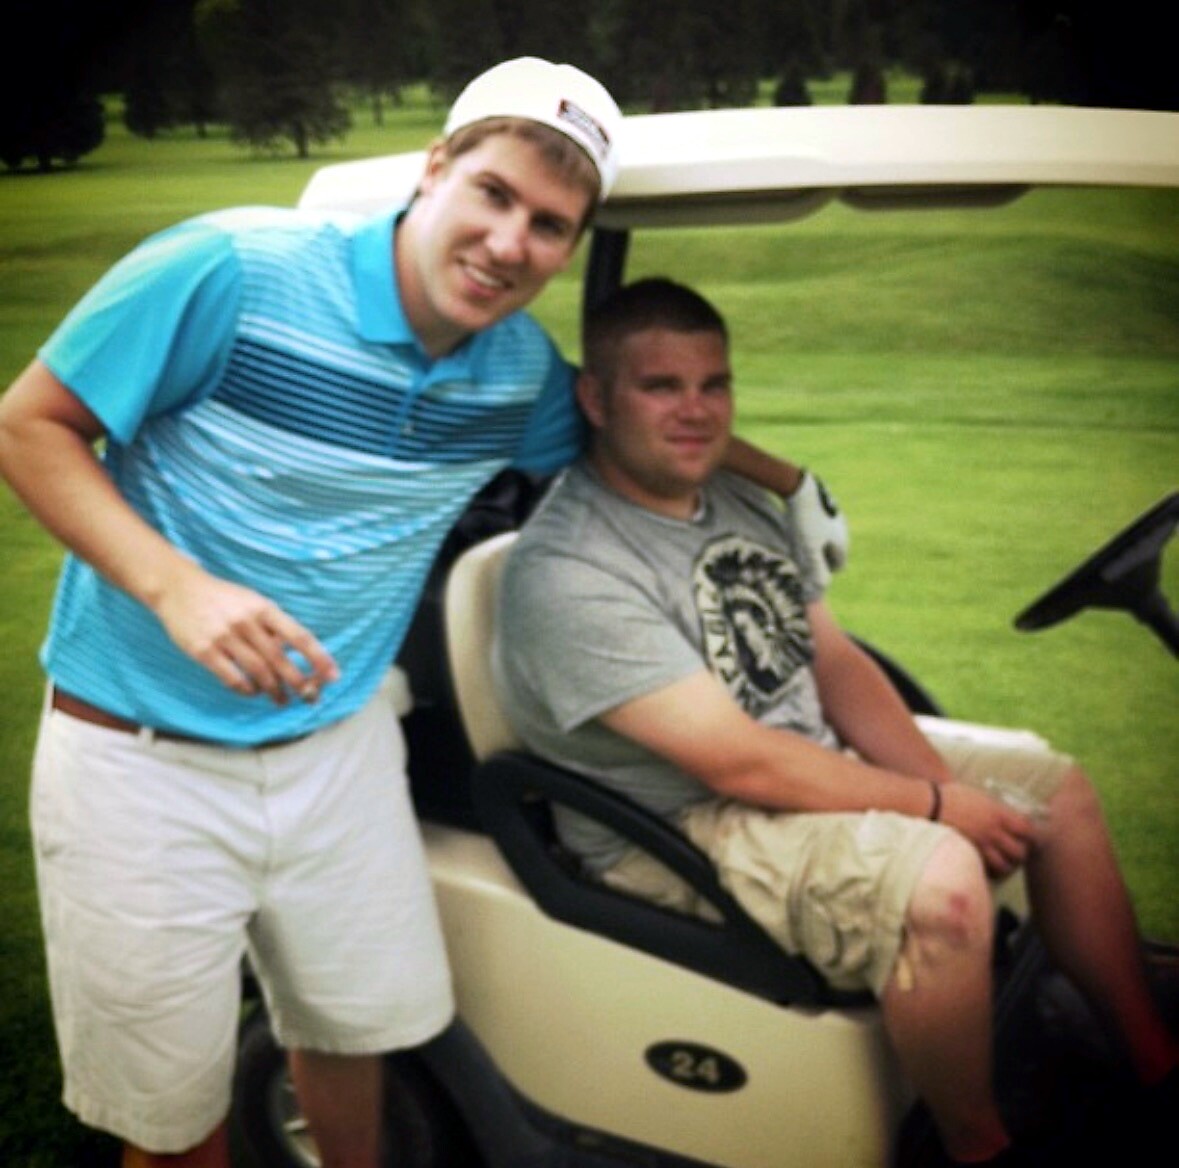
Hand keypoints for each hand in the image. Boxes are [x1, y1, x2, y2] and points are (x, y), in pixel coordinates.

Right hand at [152, 565, 338, 703]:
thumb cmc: (225, 600)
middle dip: (299, 682)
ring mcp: (224, 636)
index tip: (334, 676)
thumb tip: (300, 654)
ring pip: (258, 671)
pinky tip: (253, 692)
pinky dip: (246, 689)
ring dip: (274, 690)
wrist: (180, 589)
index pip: (299, 636)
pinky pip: (232, 677)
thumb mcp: (254, 603)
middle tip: (310, 697)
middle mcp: (247, 622)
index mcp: (264, 608)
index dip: (318, 658)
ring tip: (282, 700)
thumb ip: (274, 626)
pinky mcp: (203, 650)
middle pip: (280, 659)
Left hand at [786, 471, 848, 586]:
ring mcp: (834, 515)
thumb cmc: (803, 521)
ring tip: (795, 540)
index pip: (838, 566)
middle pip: (831, 551)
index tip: (807, 569)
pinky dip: (808, 529)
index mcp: (842, 541)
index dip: (823, 571)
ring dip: (812, 543)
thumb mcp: (808, 551)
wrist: (799, 487)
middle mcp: (842, 528)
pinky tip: (794, 524)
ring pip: (824, 537)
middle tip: (799, 556)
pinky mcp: (823, 504)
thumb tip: (820, 594)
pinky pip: (817, 523)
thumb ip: (815, 572)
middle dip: (817, 558)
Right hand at [938, 783, 1039, 878]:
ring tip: (1005, 862)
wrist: (928, 805)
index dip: (1032, 835)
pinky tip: (989, 867)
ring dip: (1008, 866)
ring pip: (1005, 866)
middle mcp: (993, 831)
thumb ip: (994, 807)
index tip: (1030, 836)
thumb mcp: (978, 795)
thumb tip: (1004, 814)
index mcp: (998, 813)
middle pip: (1020, 851)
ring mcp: (981, 845)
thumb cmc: (950, 795)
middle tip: (1018, 851)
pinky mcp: (969, 854)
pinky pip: (987, 870)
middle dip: (1022, 853)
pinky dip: (991, 871)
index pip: (1027, 829)